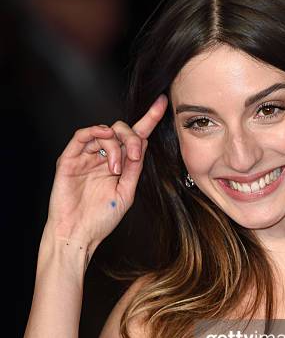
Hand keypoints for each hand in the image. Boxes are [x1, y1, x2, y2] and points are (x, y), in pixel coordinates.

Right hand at [45, 94, 167, 250]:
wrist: (77, 234)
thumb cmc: (100, 219)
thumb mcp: (126, 192)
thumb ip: (134, 168)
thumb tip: (142, 143)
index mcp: (119, 165)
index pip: (136, 137)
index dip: (149, 119)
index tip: (162, 103)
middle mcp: (103, 158)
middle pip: (121, 131)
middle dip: (132, 138)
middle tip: (134, 157)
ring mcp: (86, 157)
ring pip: (104, 132)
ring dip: (115, 146)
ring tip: (115, 169)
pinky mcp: (70, 159)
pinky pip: (81, 136)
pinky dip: (95, 132)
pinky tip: (104, 143)